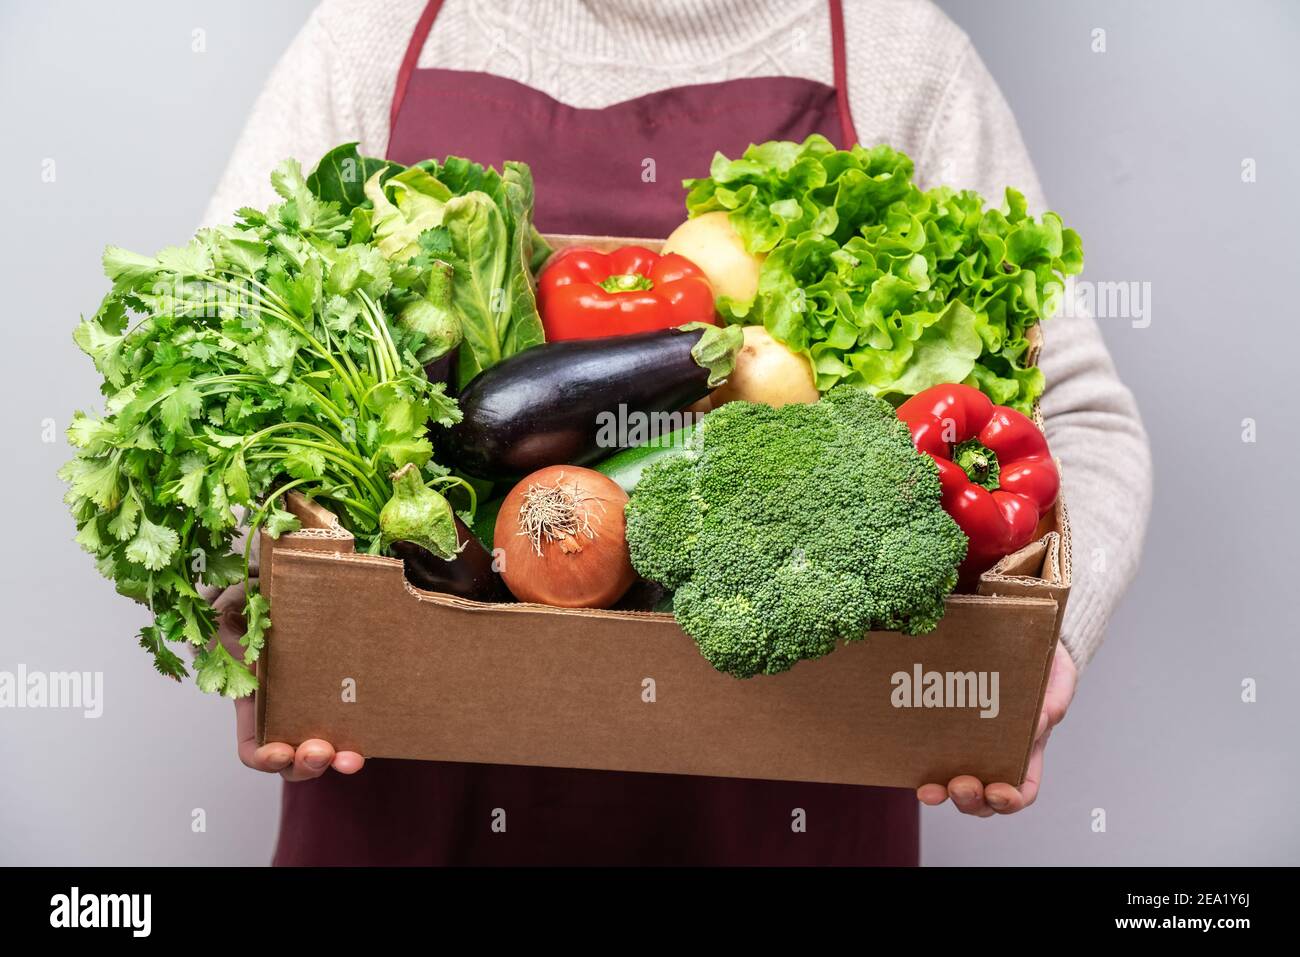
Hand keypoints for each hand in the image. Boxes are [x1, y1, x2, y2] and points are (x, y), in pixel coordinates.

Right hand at [213, 582, 364, 780]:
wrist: (287, 618)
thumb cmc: (258, 627)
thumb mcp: (236, 630)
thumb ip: (232, 636)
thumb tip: (232, 629)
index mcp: (257, 713)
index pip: (255, 750)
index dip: (265, 759)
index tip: (279, 753)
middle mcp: (288, 724)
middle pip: (294, 762)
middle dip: (306, 764)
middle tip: (321, 752)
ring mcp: (319, 718)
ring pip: (327, 753)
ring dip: (339, 760)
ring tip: (352, 760)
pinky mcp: (346, 707)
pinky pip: (354, 731)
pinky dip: (363, 738)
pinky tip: (376, 734)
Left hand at [916, 641, 1075, 814]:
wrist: (1014, 632)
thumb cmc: (1041, 661)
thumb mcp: (1057, 676)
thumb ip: (1054, 699)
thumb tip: (1039, 723)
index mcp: (1028, 748)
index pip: (1024, 788)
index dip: (1012, 799)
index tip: (999, 792)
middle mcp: (997, 754)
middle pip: (986, 798)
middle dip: (972, 801)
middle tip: (960, 785)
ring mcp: (966, 743)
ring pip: (955, 785)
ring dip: (943, 793)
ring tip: (931, 790)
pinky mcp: (942, 728)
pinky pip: (930, 757)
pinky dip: (921, 769)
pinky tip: (911, 767)